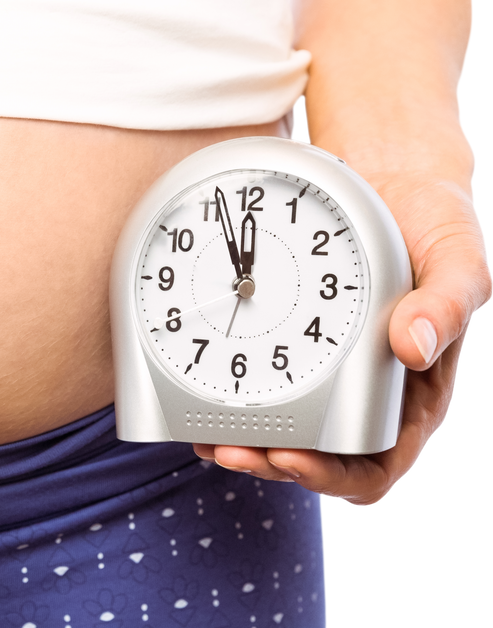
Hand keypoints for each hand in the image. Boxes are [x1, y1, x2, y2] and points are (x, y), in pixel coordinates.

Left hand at [194, 171, 490, 506]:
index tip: (291, 458)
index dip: (333, 477)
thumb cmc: (433, 225)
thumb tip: (415, 349)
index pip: (376, 465)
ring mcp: (324, 370)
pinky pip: (256, 381)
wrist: (391, 178)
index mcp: (412, 395)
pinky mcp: (287, 340)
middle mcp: (365, 392)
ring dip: (242, 442)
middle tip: (228, 451)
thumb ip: (447, 302)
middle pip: (317, 459)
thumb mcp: (457, 257)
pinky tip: (197, 395)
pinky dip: (227, 396)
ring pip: (280, 429)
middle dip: (270, 464)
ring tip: (204, 437)